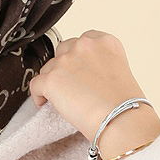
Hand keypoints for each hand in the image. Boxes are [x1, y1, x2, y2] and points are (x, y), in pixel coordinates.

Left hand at [28, 30, 151, 143]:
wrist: (120, 119)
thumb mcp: (118, 71)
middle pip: (62, 51)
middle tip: (70, 86)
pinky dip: (38, 95)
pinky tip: (46, 104)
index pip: (82, 41)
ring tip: (62, 99)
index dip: (77, 58)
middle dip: (64, 68)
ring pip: (47, 68)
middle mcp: (84, 46)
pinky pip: (35, 85)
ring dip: (52, 81)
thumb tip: (84, 75)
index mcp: (104, 42)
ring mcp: (66, 61)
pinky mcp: (51, 79)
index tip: (78, 71)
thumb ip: (99, 64)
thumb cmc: (124, 104)